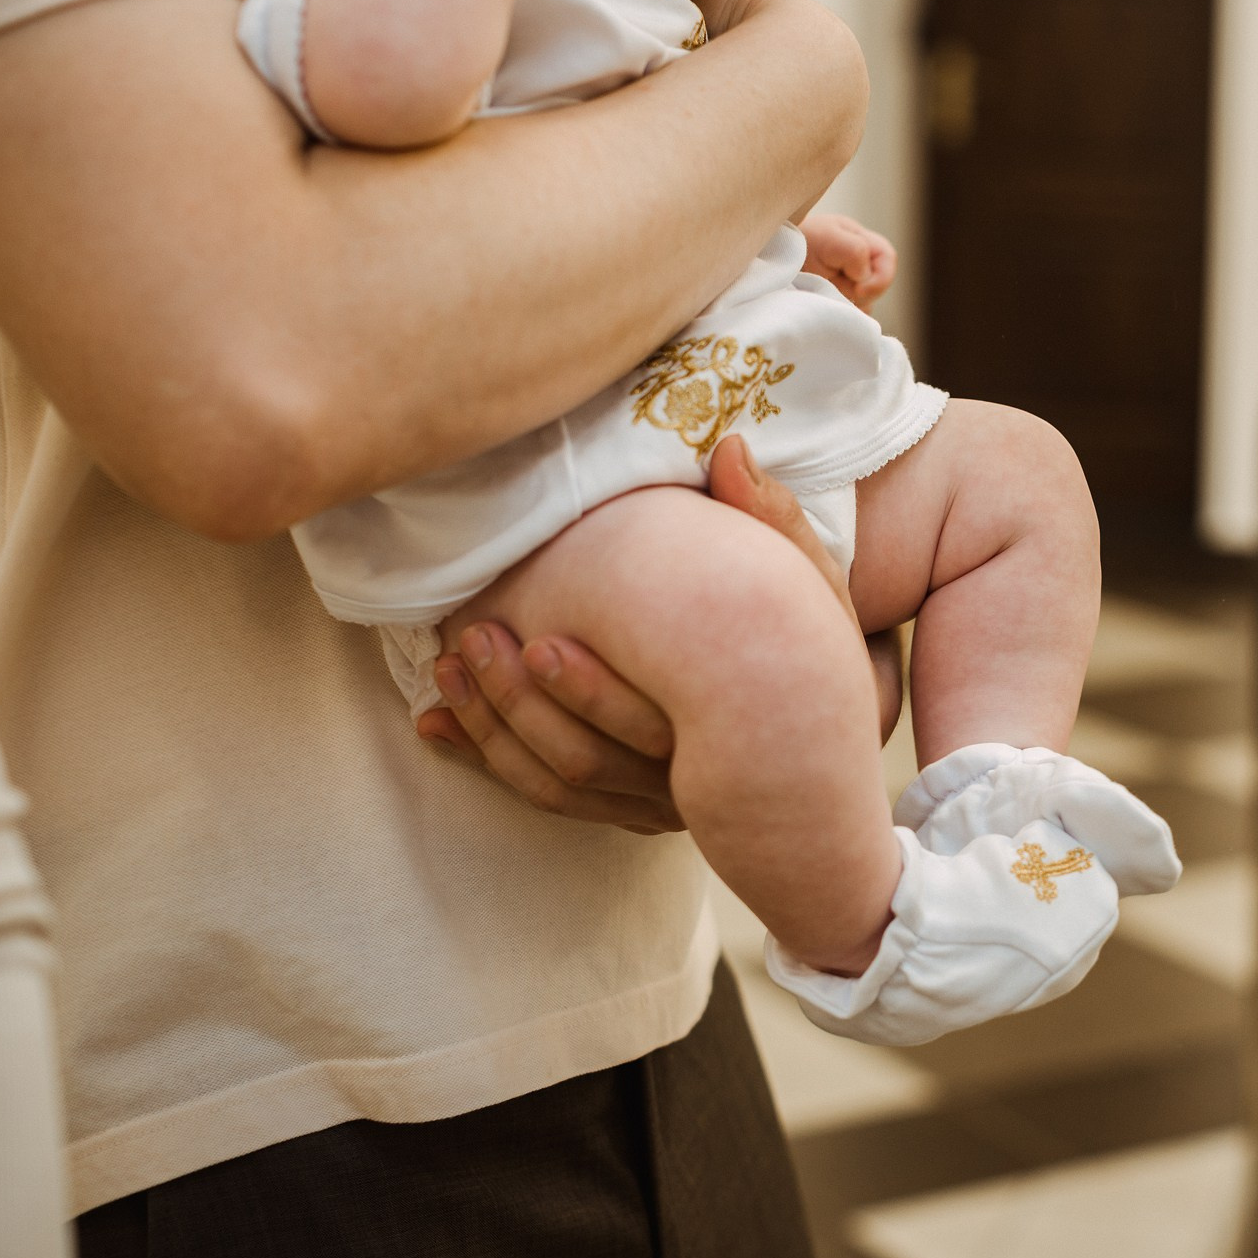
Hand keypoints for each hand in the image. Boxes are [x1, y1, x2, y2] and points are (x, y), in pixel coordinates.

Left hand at [416, 434, 905, 831]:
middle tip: (473, 644)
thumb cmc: (815, 656)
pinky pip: (546, 798)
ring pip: (560, 785)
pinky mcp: (625, 808)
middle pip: (590, 764)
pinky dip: (484, 759)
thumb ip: (772, 523)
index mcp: (736, 728)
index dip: (588, 693)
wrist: (821, 751)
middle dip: (519, 707)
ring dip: (496, 728)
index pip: (653, 730)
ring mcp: (657, 803)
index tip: (536, 641)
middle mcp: (694, 780)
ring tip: (451, 665)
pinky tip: (436, 720)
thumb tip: (730, 449)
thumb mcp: (810, 590)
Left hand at [801, 212, 896, 312]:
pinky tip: (822, 311)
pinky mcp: (833, 307)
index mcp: (858, 242)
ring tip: (823, 298)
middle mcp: (855, 266)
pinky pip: (847, 321)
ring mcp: (844, 288)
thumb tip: (864, 279)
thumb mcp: (828, 235)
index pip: (887, 259)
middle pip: (877, 288)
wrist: (764, 260)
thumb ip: (855, 250)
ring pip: (863, 307)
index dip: (880, 278)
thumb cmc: (794, 239)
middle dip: (861, 294)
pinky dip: (838, 320)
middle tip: (836, 292)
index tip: (859, 289)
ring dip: (847, 307)